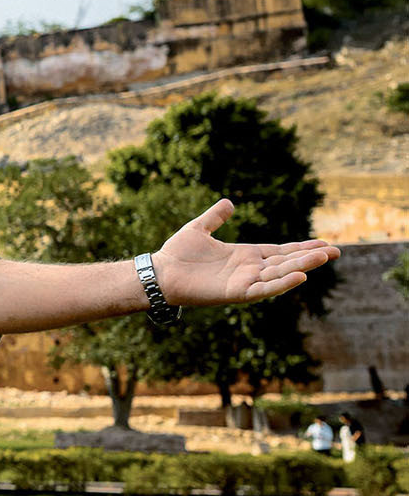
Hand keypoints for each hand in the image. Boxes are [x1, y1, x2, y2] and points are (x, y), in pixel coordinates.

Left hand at [154, 199, 339, 306]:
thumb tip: (228, 203)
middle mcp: (249, 269)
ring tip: (325, 257)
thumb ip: (215, 217)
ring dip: (303, 266)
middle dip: (311, 256)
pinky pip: (264, 289)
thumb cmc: (176, 253)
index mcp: (244, 255)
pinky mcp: (236, 293)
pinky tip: (300, 276)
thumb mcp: (199, 228)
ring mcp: (244, 281)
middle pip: (286, 262)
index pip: (280, 251)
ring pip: (280, 274)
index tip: (325, 243)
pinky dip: (282, 284)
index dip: (302, 247)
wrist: (158, 272)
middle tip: (336, 251)